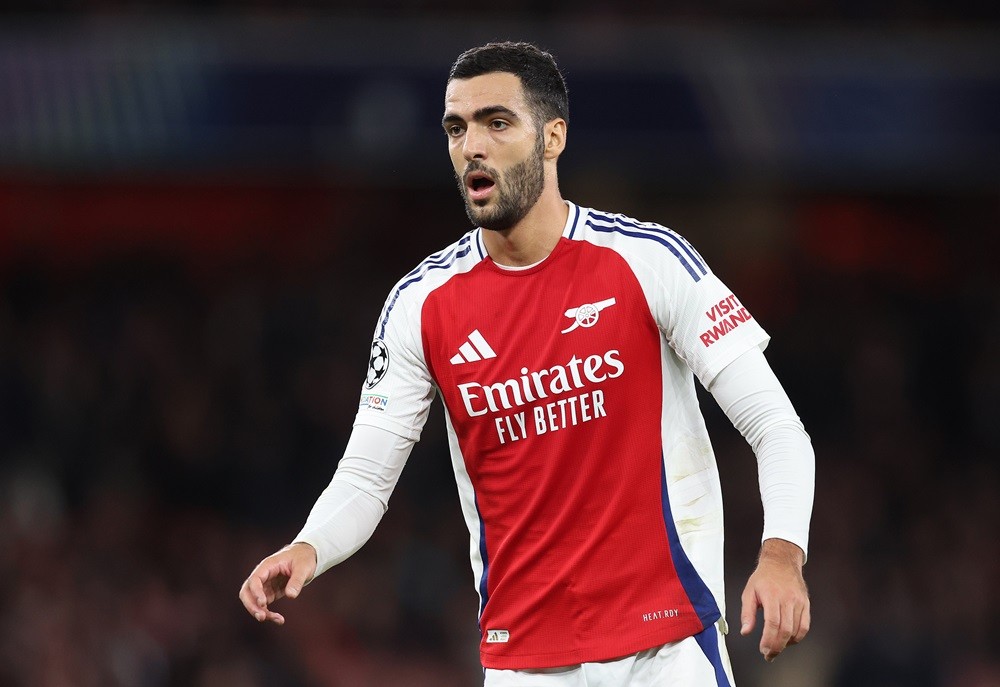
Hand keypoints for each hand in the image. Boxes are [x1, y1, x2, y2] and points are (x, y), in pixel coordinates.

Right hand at [238, 542, 316, 624]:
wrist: (307, 555)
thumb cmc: (303, 558)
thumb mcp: (303, 567)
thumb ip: (297, 580)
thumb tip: (291, 596)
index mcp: (268, 565)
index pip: (254, 579)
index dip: (256, 592)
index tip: (263, 603)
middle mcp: (263, 576)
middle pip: (247, 591)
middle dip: (251, 605)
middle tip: (262, 617)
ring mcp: (265, 585)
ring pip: (254, 601)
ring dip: (260, 612)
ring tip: (277, 620)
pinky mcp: (270, 592)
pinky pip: (264, 605)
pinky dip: (269, 613)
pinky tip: (279, 620)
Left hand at [739, 538, 809, 661]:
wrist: (781, 562)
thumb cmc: (764, 577)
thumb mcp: (748, 592)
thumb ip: (747, 613)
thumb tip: (745, 631)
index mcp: (771, 595)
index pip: (772, 623)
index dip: (768, 640)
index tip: (763, 650)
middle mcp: (787, 598)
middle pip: (785, 630)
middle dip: (777, 646)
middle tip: (769, 655)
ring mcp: (798, 601)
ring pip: (796, 630)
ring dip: (786, 644)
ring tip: (777, 647)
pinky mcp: (805, 604)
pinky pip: (805, 626)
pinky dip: (798, 637)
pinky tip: (788, 639)